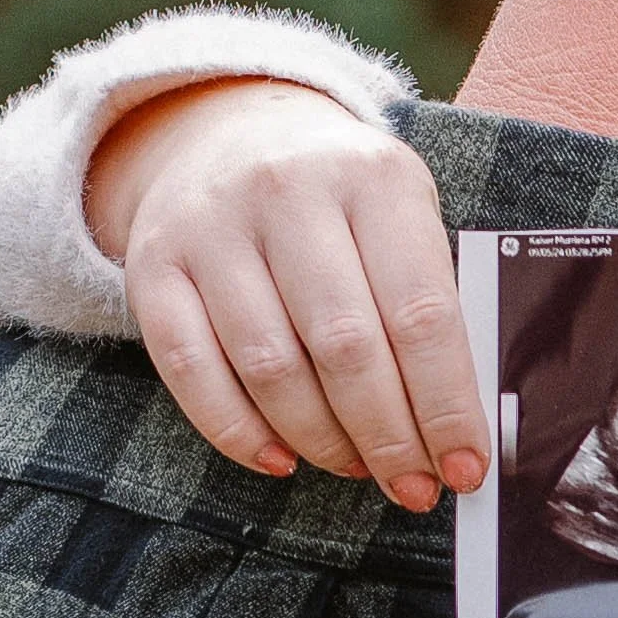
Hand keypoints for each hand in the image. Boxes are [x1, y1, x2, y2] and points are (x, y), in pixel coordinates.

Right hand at [90, 80, 486, 508]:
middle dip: (389, 437)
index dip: (446, 406)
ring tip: (357, 468)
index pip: (421, 313)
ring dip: (323, 441)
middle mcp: (288, 192)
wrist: (227, 131)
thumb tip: (453, 423)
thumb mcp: (400, 214)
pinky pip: (191, 371)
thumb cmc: (338, 196)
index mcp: (374, 177)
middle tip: (414, 486)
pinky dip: (239, 432)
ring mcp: (211, 227)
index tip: (465, 466)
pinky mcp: (152, 266)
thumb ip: (427, 301)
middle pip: (346, 347)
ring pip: (271, 367)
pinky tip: (282, 458)